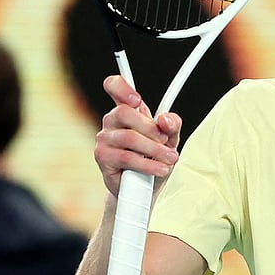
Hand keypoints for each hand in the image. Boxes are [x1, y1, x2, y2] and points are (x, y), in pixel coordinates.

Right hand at [93, 74, 181, 196]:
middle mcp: (112, 120)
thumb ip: (172, 125)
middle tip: (166, 142)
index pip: (114, 86)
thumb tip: (164, 119)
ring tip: (170, 159)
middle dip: (151, 128)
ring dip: (154, 149)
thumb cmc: (155, 157)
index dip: (121, 87)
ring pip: (129, 138)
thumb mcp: (169, 139)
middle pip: (124, 112)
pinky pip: (126, 157)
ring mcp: (104, 139)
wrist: (146, 188)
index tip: (137, 100)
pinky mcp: (102, 157)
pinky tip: (161, 169)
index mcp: (127, 109)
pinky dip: (147, 164)